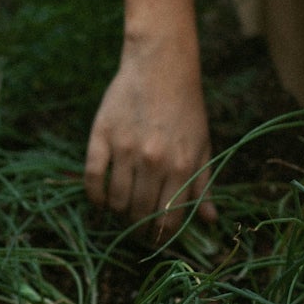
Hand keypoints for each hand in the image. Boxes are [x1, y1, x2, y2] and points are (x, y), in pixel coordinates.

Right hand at [85, 38, 217, 239]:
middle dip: (138, 227)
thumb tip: (210, 220)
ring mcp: (126, 148)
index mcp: (182, 166)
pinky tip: (101, 199)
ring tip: (121, 208)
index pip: (168, 219)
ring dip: (118, 212)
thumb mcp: (203, 146)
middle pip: (140, 214)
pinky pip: (93, 178)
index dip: (160, 235)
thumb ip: (203, 184)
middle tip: (136, 224)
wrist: (161, 66)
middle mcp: (154, 160)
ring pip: (116, 201)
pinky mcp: (102, 136)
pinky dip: (95, 196)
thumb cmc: (187, 109)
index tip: (155, 237)